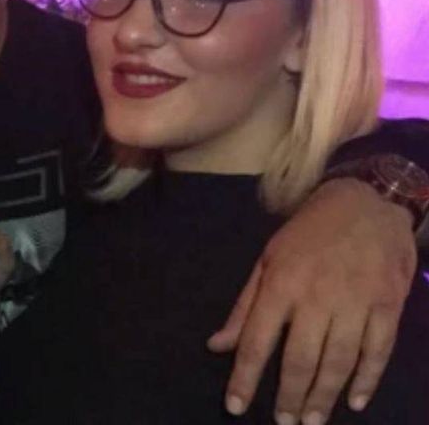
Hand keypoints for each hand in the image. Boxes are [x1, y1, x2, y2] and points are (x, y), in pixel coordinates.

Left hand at [210, 178, 416, 424]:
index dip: (244, 377)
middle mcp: (316, 297)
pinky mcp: (388, 305)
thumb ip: (245, 306)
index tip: (235, 406)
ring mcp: (356, 302)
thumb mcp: (267, 259)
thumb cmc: (309, 232)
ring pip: (338, 361)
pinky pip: (377, 351)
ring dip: (324, 396)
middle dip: (288, 395)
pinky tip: (354, 402)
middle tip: (284, 423)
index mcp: (281, 284)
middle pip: (300, 358)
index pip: (256, 340)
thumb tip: (217, 345)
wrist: (367, 202)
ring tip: (311, 420)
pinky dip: (367, 380)